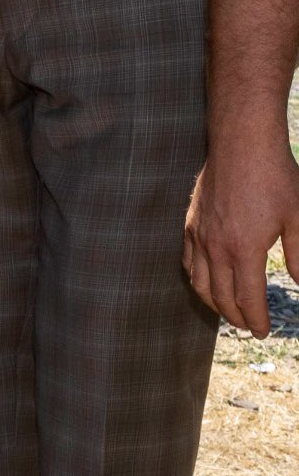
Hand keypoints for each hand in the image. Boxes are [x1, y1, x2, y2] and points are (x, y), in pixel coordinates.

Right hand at [184, 136, 298, 337]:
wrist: (241, 144)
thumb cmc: (275, 176)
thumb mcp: (298, 216)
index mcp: (245, 250)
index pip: (248, 298)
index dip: (256, 319)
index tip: (263, 332)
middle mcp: (216, 249)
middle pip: (222, 298)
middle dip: (236, 318)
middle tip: (249, 326)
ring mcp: (199, 238)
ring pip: (200, 285)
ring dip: (213, 304)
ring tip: (227, 312)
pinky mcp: (190, 226)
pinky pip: (188, 264)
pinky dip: (198, 281)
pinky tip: (207, 283)